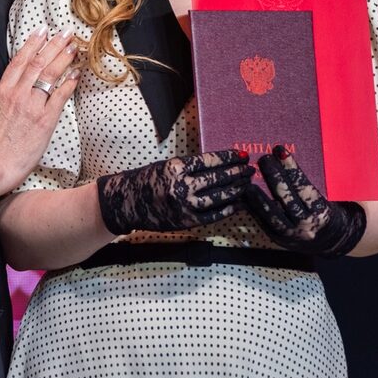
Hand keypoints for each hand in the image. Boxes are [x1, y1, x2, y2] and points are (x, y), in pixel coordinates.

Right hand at [0, 30, 79, 197]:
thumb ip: (7, 95)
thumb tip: (21, 85)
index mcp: (2, 91)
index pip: (19, 61)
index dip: (33, 43)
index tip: (42, 30)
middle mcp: (18, 94)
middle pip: (38, 63)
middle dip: (53, 44)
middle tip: (66, 32)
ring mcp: (32, 106)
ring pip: (50, 75)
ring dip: (64, 58)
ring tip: (74, 47)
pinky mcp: (45, 120)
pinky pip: (60, 96)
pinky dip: (69, 83)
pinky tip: (77, 73)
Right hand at [96, 149, 253, 235]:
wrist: (127, 203)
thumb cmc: (148, 179)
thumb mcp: (167, 166)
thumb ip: (191, 167)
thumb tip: (221, 164)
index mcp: (176, 168)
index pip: (210, 160)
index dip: (229, 157)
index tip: (242, 155)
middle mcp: (181, 186)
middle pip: (217, 178)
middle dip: (237, 173)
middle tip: (249, 169)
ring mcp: (184, 206)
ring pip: (218, 197)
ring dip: (236, 190)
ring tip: (247, 183)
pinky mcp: (186, 222)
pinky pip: (213, 216)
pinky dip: (227, 209)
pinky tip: (238, 203)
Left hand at [240, 146, 366, 255]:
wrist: (328, 240)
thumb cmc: (324, 211)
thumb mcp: (325, 198)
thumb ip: (308, 183)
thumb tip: (285, 159)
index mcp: (320, 210)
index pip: (303, 185)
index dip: (290, 167)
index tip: (280, 150)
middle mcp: (306, 223)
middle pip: (287, 198)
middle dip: (274, 177)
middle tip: (264, 159)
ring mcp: (292, 233)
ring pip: (273, 214)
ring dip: (259, 198)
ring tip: (249, 182)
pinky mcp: (279, 239)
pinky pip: (264, 223)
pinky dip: (255, 210)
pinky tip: (247, 198)